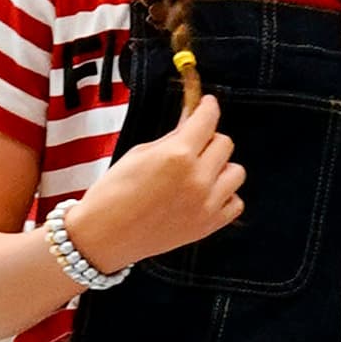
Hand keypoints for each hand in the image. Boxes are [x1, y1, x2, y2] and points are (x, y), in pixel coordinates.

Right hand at [65, 94, 244, 273]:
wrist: (103, 237)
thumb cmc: (114, 194)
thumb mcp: (140, 152)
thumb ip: (172, 137)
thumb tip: (190, 121)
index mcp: (178, 155)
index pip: (208, 119)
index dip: (208, 107)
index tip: (207, 104)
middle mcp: (197, 178)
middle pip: (225, 143)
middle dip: (210, 138)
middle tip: (195, 142)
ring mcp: (206, 204)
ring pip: (236, 172)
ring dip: (221, 167)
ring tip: (201, 170)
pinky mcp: (208, 226)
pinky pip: (235, 203)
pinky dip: (225, 196)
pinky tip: (207, 193)